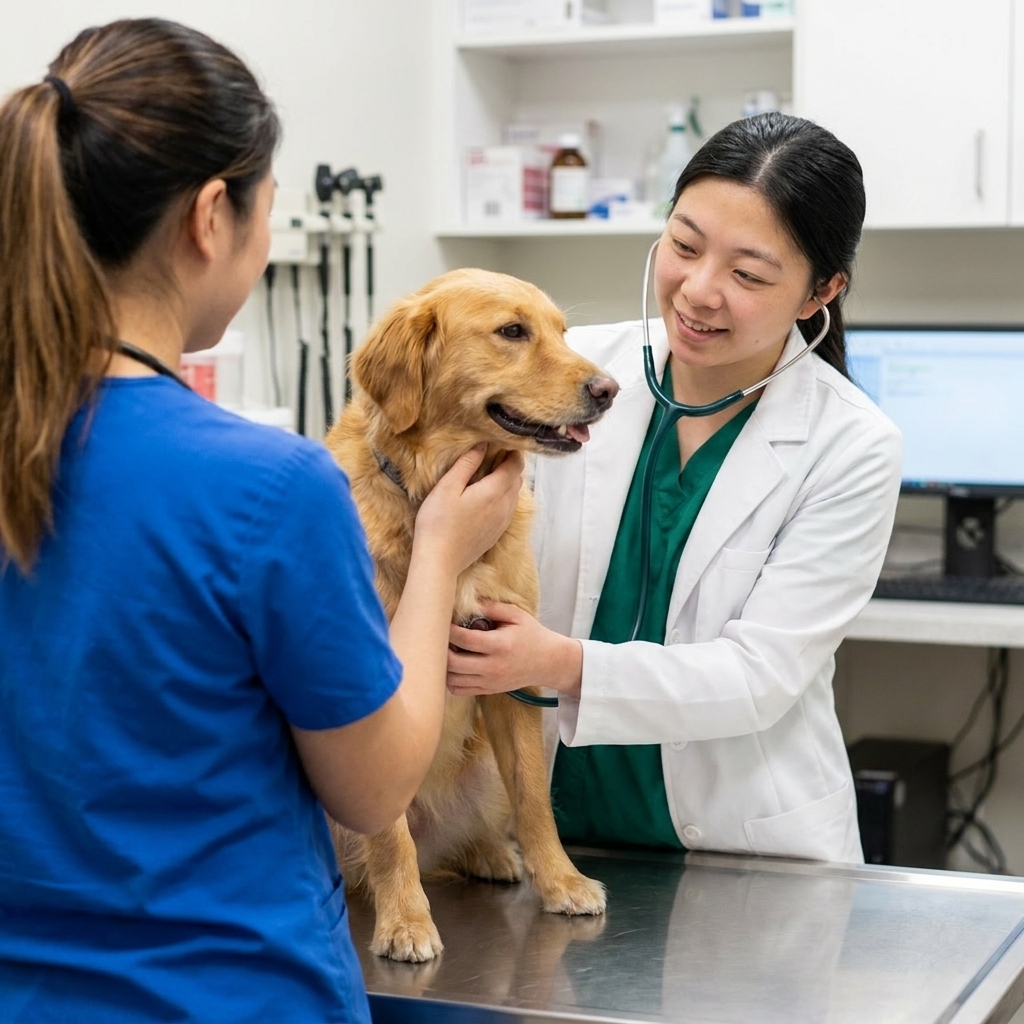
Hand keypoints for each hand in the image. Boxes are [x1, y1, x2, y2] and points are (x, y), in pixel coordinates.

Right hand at [414, 446, 524, 575]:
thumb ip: (467, 464)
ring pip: (514, 497)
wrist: (440, 562)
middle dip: (510, 466)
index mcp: (494, 492)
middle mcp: (504, 507)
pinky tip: (487, 500)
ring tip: (490, 476)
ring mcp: (502, 523)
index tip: (505, 445)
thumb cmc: (438, 522)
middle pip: (517, 481)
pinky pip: (507, 511)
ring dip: (507, 484)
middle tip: (495, 457)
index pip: (515, 466)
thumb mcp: (447, 487)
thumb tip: (483, 445)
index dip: (514, 453)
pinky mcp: (496, 535)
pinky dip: (503, 500)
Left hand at [447, 601, 582, 699]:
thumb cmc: (531, 635)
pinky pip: (459, 690)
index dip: (450, 630)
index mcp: (500, 645)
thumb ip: (491, 607)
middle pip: (453, 663)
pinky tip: (453, 666)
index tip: (443, 621)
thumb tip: (467, 603)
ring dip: (443, 666)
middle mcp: (493, 667)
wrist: (547, 662)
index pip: (466, 640)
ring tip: (447, 651)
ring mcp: (489, 682)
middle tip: (440, 638)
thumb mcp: (516, 615)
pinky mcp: (487, 690)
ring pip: (453, 679)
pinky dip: (450, 679)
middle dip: (441, 649)